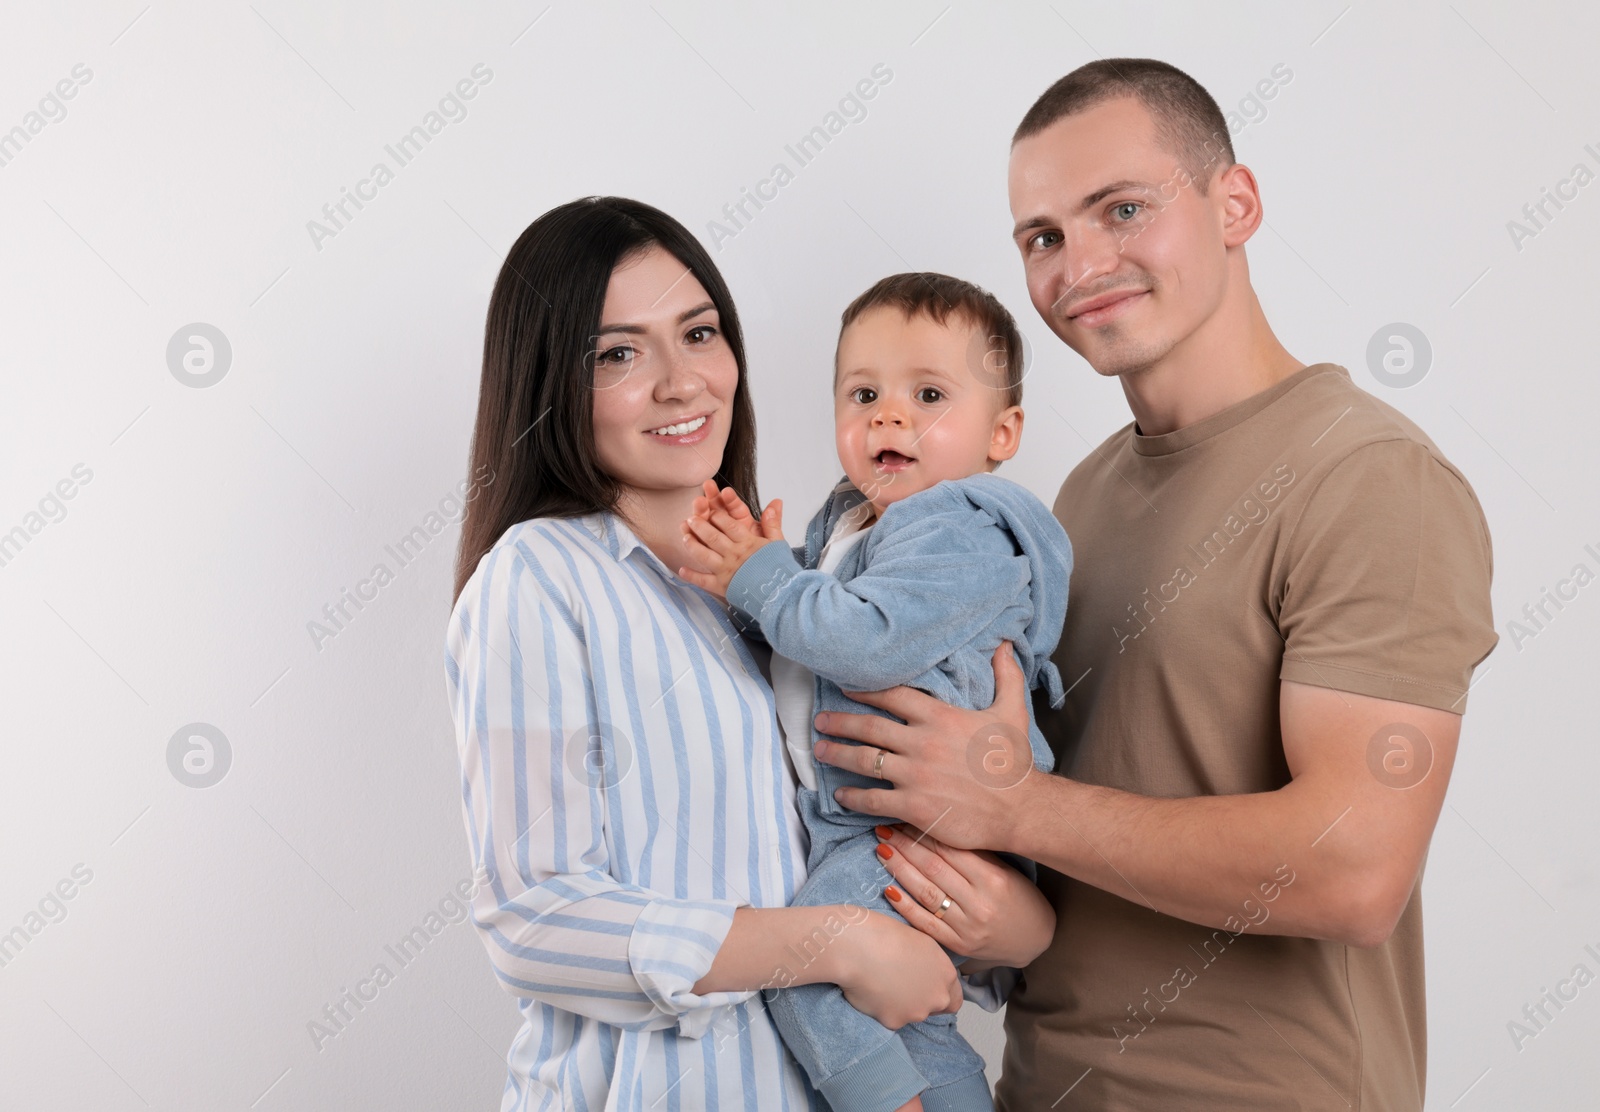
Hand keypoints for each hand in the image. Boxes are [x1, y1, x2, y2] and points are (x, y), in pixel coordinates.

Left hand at [677, 479, 783, 600]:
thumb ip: (773, 523)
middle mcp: (734, 554)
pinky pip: (704, 581)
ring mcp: (726, 570)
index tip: (711, 509)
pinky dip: (692, 576)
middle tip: (691, 518)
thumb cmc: (779, 568)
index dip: (719, 516)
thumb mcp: (778, 543)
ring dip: (693, 545)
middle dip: (700, 526)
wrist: (780, 594)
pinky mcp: (722, 586)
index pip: (730, 525)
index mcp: (747, 543)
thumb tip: (776, 501)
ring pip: (705, 555)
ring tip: (684, 536)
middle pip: (713, 537)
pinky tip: (682, 570)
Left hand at [812, 642, 1036, 850]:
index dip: (864, 690)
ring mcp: (915, 775)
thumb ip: (1006, 676)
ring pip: (863, 761)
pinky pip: (872, 799)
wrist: (1021, 808)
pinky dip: (852, 797)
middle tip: (819, 721)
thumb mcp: (1012, 712)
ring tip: (819, 752)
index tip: (845, 689)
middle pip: (869, 727)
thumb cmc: (1014, 762)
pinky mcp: (914, 806)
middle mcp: (921, 742)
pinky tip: (840, 796)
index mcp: (940, 717)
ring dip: (837, 755)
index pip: (892, 696)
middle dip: (840, 722)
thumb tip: (1005, 644)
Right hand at [830, 906, 962, 1028]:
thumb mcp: (920, 941)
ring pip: (912, 1014)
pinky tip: (871, 990)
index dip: (939, 990)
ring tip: (882, 983)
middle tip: (902, 983)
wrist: (858, 946)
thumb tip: (927, 972)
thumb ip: (931, 963)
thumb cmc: (886, 933)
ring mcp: (916, 1012)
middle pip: (935, 1007)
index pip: (954, 996)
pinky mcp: (894, 1022)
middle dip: (922, 999)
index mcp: (946, 974)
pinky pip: (890, 1018)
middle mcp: (937, 997)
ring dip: (901, 1004)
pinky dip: (882, 1009)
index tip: (925, 985)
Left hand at [874, 824, 1054, 966]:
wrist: (1034, 941)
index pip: (951, 850)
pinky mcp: (958, 945)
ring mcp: (968, 927)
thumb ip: (976, 855)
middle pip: (934, 868)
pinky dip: (905, 906)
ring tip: (882, 851)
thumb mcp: (1006, 871)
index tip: (904, 818)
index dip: (924, 832)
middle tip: (884, 829)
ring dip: (900, 870)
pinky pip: (925, 924)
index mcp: (994, 879)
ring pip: (926, 893)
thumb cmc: (1021, 899)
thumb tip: (937, 829)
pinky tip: (888, 889)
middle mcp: (980, 903)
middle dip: (905, 846)